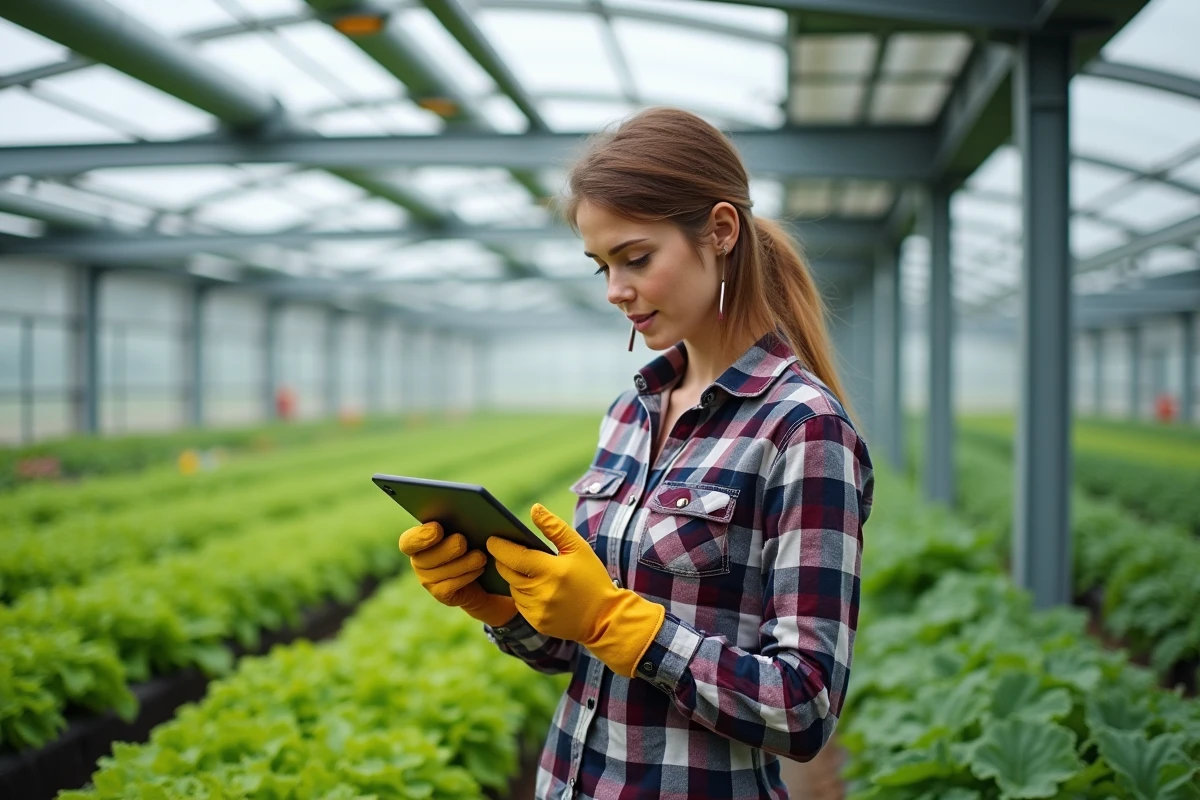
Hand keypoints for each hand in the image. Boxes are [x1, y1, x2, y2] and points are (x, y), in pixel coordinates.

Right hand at [398, 521, 517, 627]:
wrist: (484, 574)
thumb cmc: (473, 542)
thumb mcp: (466, 529)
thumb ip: (458, 522)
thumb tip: (464, 516)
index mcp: (418, 540)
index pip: (408, 542)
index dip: (420, 536)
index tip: (438, 529)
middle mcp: (419, 561)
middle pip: (425, 558)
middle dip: (446, 549)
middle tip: (462, 541)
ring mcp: (427, 580)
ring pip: (440, 573)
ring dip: (463, 563)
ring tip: (480, 557)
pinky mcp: (441, 594)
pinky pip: (450, 586)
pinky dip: (467, 576)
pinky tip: (480, 569)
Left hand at [486, 504, 664, 677]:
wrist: (604, 616)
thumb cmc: (591, 577)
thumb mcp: (578, 547)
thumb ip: (554, 527)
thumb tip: (534, 508)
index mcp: (551, 570)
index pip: (514, 556)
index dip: (499, 546)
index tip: (491, 539)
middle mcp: (541, 592)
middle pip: (507, 572)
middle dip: (504, 561)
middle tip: (507, 552)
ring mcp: (537, 610)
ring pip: (512, 588)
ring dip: (514, 578)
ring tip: (525, 570)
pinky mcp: (536, 623)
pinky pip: (519, 605)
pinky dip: (523, 595)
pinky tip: (535, 588)